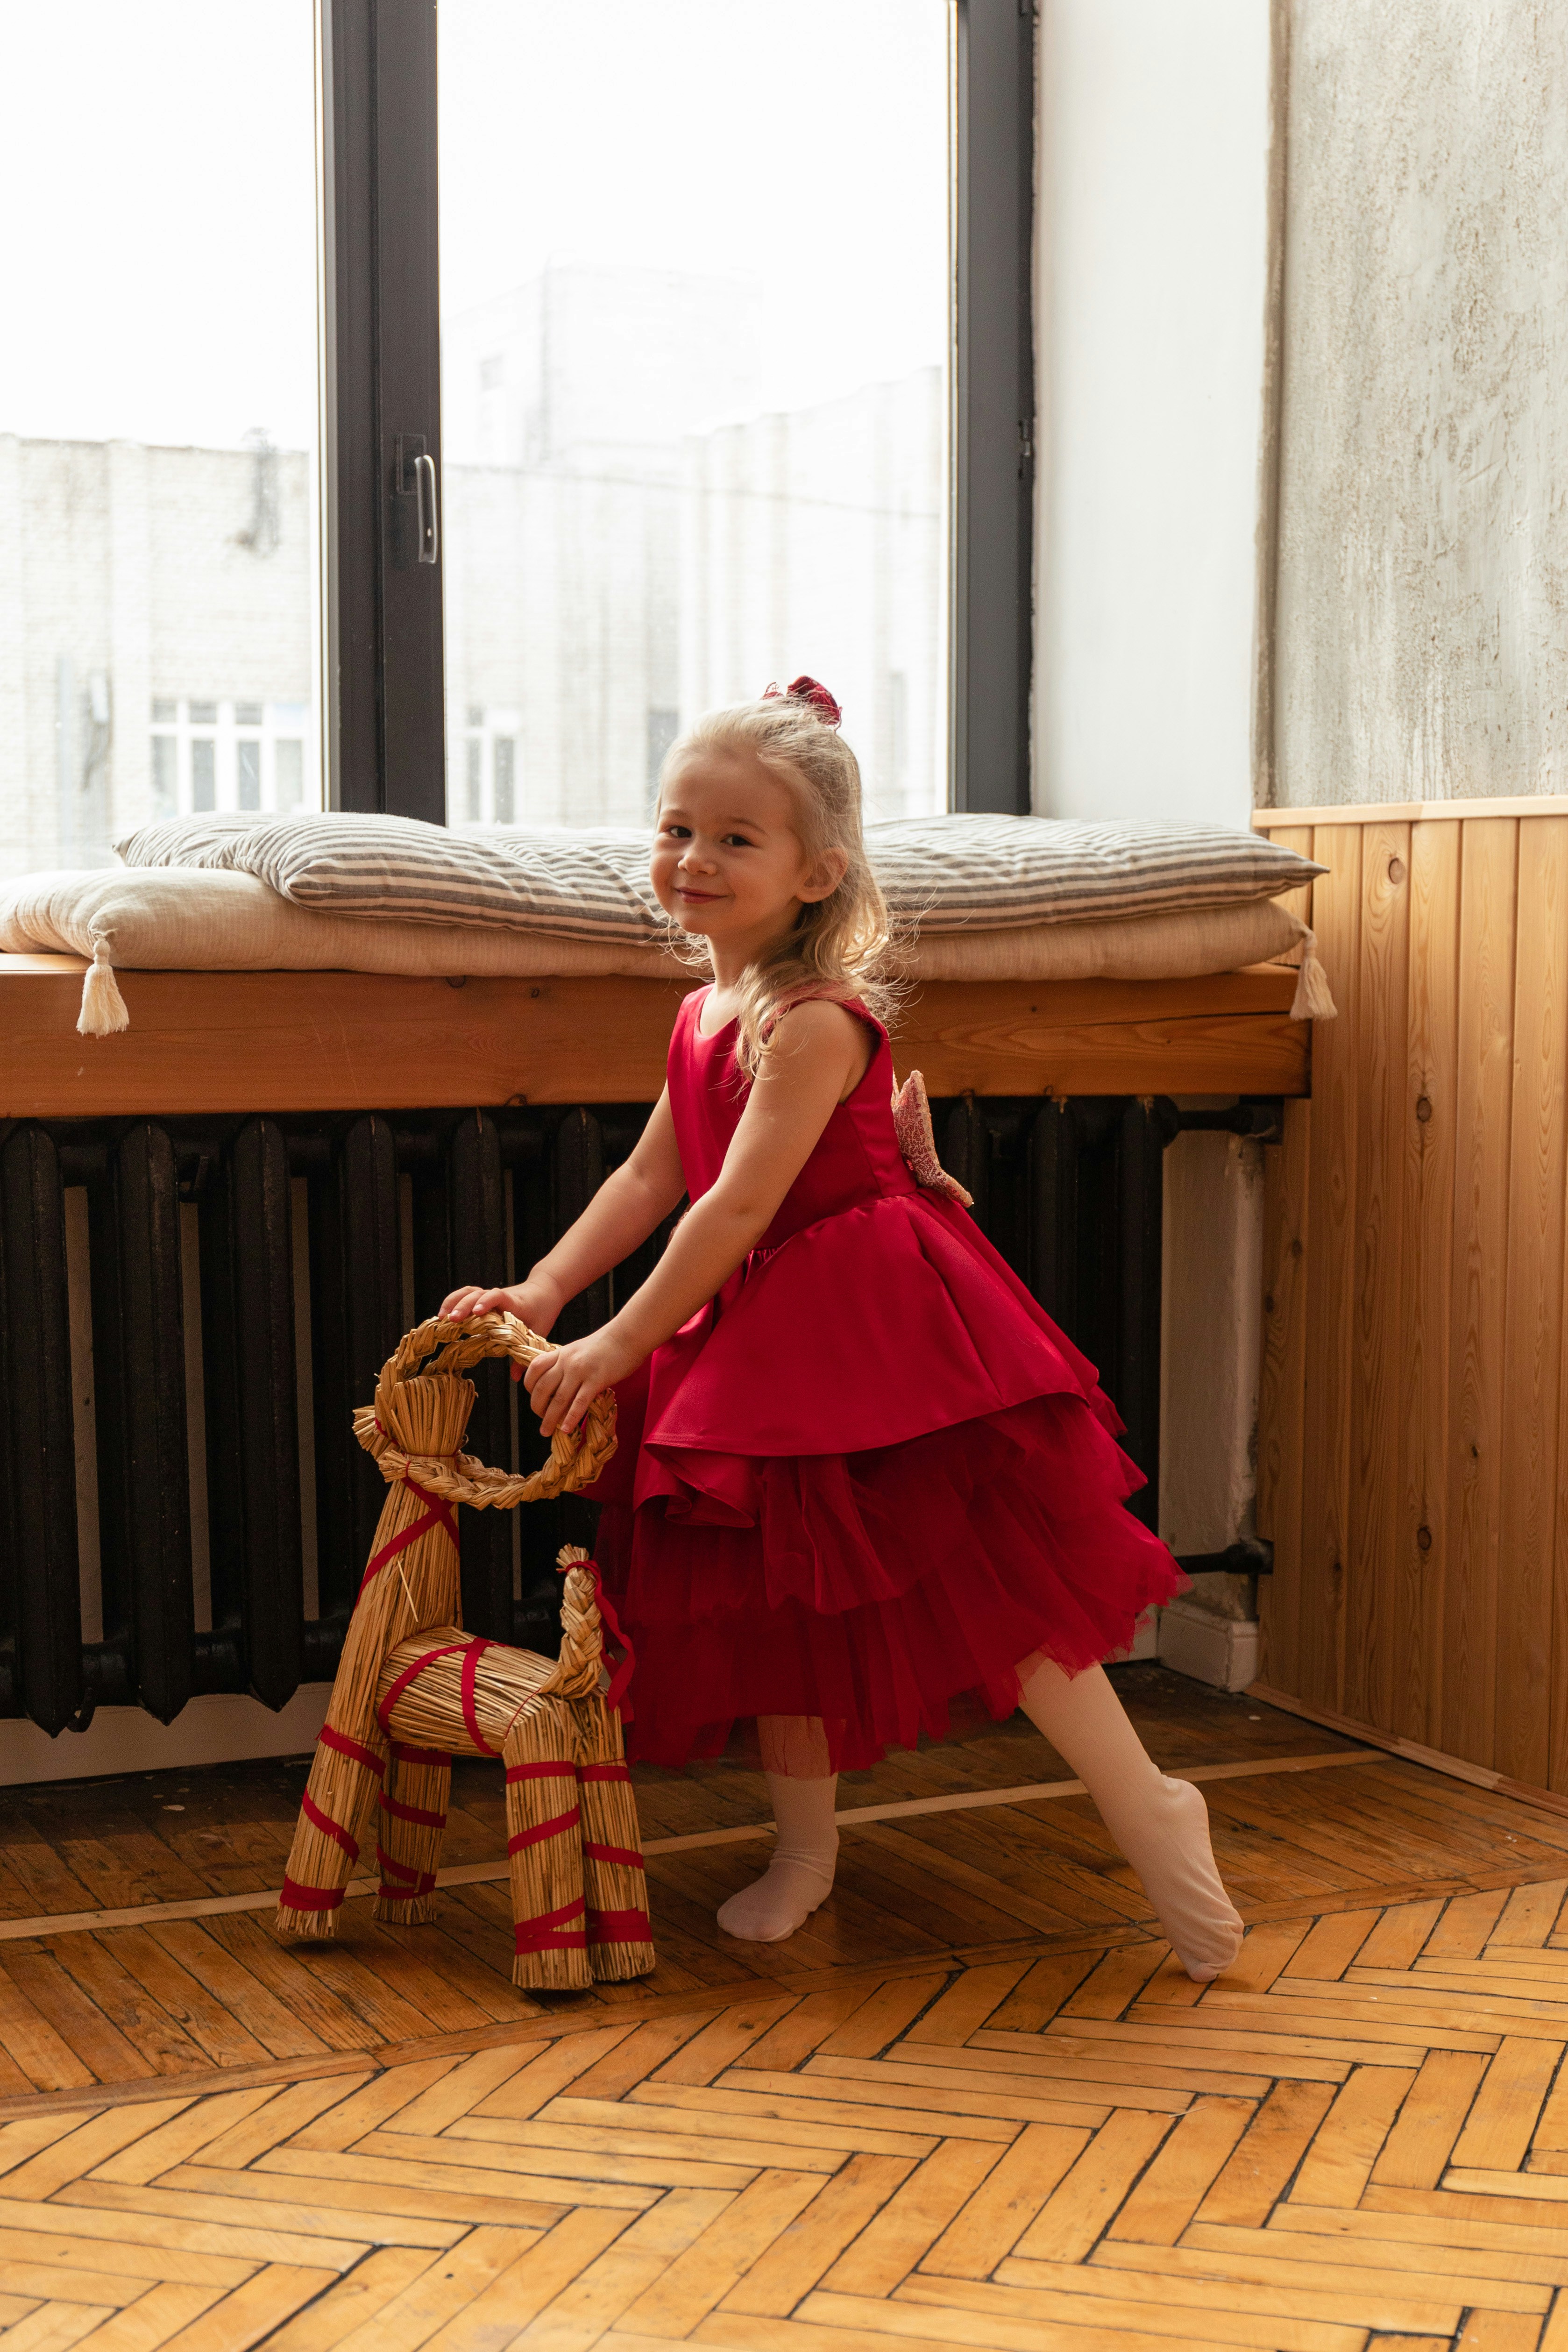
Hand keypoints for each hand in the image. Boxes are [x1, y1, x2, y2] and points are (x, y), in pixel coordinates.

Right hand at [439, 1278, 563, 1380]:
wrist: (545, 1290)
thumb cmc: (543, 1310)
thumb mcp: (539, 1331)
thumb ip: (525, 1354)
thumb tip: (516, 1378)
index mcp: (513, 1303)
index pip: (498, 1296)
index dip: (487, 1302)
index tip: (478, 1312)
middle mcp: (499, 1296)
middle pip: (477, 1293)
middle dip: (463, 1305)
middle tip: (451, 1320)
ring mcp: (490, 1295)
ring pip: (469, 1292)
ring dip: (454, 1302)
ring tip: (442, 1318)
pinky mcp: (485, 1296)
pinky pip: (467, 1294)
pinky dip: (454, 1301)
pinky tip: (445, 1315)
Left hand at [524, 1324, 641, 1438]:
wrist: (628, 1335)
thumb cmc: (607, 1343)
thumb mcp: (579, 1349)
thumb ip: (567, 1363)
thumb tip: (560, 1384)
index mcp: (561, 1353)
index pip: (534, 1368)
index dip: (529, 1385)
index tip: (533, 1397)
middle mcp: (566, 1362)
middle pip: (542, 1388)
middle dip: (537, 1407)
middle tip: (541, 1420)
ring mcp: (580, 1371)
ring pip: (558, 1399)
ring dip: (550, 1419)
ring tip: (546, 1432)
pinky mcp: (596, 1380)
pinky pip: (579, 1403)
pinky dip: (571, 1418)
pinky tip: (566, 1429)